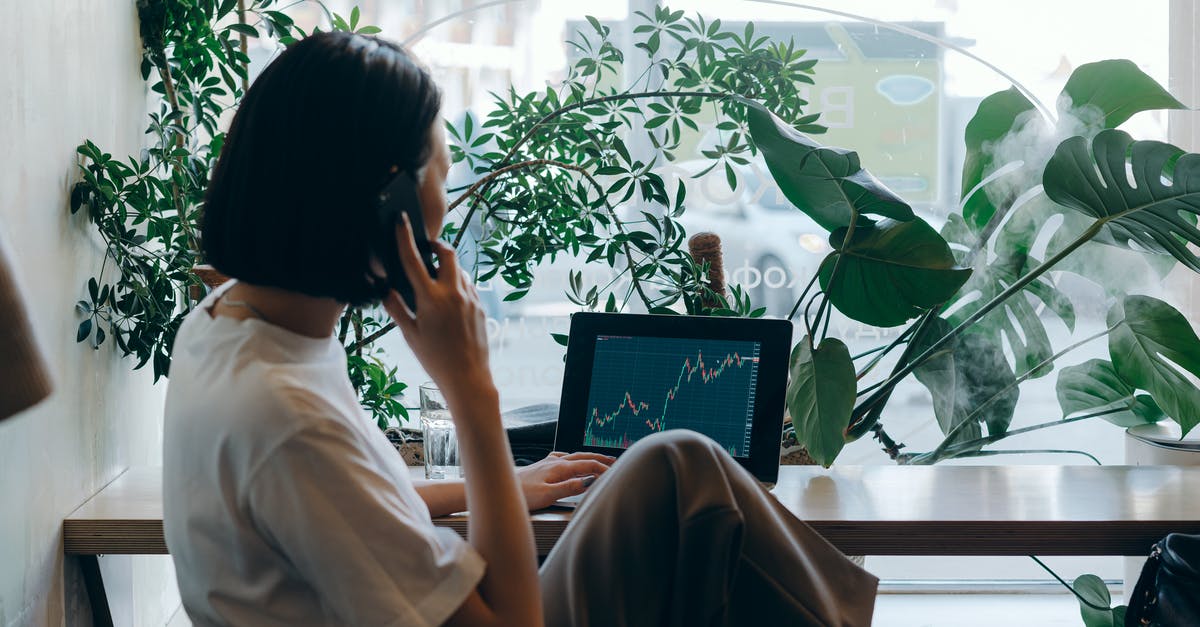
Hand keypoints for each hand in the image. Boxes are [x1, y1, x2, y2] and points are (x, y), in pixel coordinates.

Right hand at [383, 216, 492, 404]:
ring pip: (460, 271)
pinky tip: (450, 300)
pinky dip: (458, 285)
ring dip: (448, 268)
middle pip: (448, 254)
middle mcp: (453, 293)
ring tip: (436, 281)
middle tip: (428, 248)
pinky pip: (469, 286)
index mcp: (431, 299)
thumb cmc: (435, 359)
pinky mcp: (481, 307)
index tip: (401, 220)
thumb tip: (386, 291)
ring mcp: (471, 299)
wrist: (468, 378)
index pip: (413, 260)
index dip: (404, 237)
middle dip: (438, 246)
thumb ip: (396, 308)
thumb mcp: (410, 335)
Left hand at [516, 452, 615, 510]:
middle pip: (584, 458)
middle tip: (616, 462)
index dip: (603, 469)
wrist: (500, 488)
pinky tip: (570, 460)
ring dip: (589, 458)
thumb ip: (569, 488)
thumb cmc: (522, 494)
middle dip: (600, 459)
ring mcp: (548, 462)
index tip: (616, 474)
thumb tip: (589, 481)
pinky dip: (573, 458)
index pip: (588, 466)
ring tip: (600, 460)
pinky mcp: (542, 466)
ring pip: (574, 456)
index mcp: (560, 467)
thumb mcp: (548, 495)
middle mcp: (556, 461)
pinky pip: (563, 457)